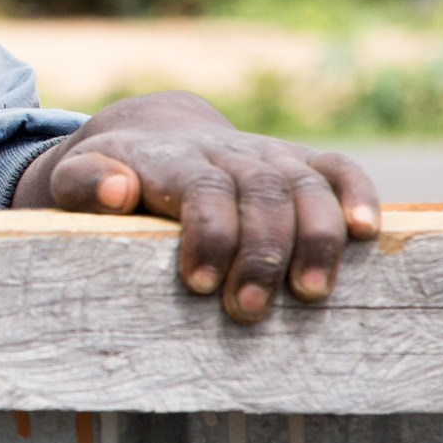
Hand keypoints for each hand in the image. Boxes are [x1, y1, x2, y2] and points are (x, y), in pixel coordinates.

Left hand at [14, 91, 380, 323]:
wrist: (147, 134)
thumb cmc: (108, 174)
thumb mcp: (76, 178)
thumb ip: (86, 184)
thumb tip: (116, 190)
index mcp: (172, 160)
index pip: (202, 190)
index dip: (209, 235)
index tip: (200, 285)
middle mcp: (226, 152)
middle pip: (259, 192)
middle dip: (261, 252)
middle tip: (249, 308)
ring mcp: (266, 154)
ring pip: (303, 185)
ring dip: (314, 238)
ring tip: (310, 293)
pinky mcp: (296, 160)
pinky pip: (336, 168)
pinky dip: (357, 194)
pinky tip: (365, 232)